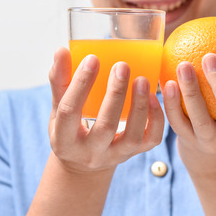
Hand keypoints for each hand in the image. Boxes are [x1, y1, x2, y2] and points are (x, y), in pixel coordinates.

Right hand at [48, 47, 163, 172]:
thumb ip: (60, 81)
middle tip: (122, 66)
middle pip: (105, 126)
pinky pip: (151, 140)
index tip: (92, 59)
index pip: (69, 112)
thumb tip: (61, 51)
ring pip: (132, 136)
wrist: (83, 164)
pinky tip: (154, 97)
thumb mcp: (58, 109)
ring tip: (142, 80)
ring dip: (140, 106)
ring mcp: (114, 156)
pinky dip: (156, 119)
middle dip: (116, 94)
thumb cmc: (69, 128)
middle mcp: (90, 153)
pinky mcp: (133, 154)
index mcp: (64, 140)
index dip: (80, 85)